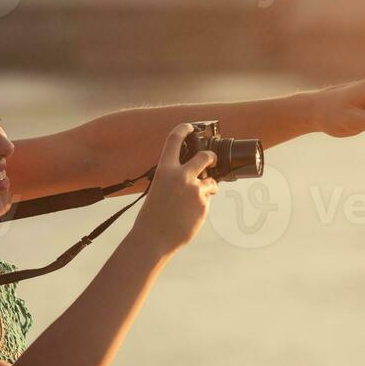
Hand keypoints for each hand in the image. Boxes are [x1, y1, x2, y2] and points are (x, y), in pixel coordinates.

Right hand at [132, 123, 219, 256]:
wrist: (154, 238)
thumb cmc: (153, 216)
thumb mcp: (158, 189)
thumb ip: (174, 178)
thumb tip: (196, 175)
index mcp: (165, 170)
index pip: (174, 140)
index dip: (184, 129)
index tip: (190, 127)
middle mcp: (181, 175)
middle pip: (205, 156)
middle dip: (211, 157)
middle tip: (211, 160)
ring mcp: (194, 189)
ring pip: (210, 182)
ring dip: (208, 188)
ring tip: (193, 202)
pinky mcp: (203, 203)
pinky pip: (208, 199)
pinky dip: (202, 204)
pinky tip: (190, 214)